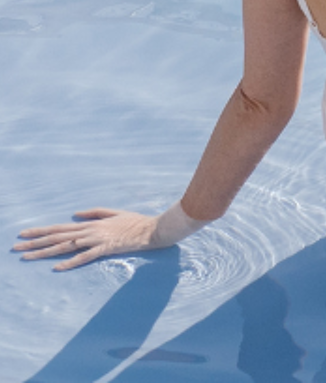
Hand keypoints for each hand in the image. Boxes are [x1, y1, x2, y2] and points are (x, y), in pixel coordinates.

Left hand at [14, 205, 203, 269]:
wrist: (154, 229)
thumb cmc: (136, 222)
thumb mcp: (114, 213)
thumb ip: (94, 213)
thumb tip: (75, 215)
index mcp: (90, 224)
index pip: (60, 228)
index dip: (40, 231)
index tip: (23, 234)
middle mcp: (90, 231)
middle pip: (57, 237)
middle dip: (35, 243)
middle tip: (16, 248)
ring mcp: (97, 240)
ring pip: (66, 247)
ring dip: (45, 252)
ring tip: (27, 257)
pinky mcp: (107, 249)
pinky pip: (85, 257)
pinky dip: (71, 262)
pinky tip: (57, 267)